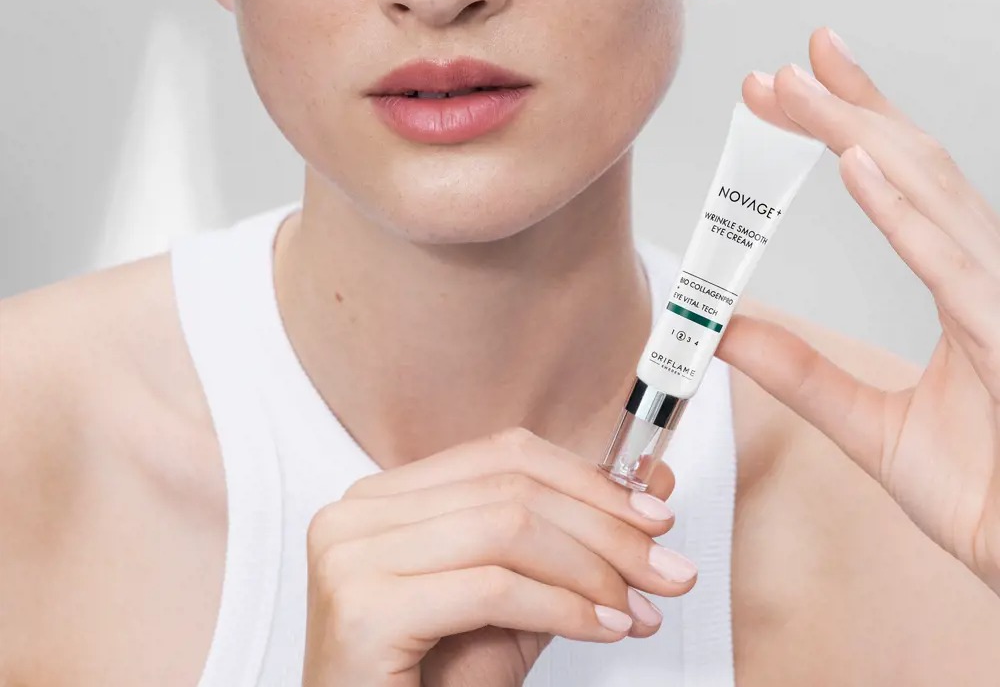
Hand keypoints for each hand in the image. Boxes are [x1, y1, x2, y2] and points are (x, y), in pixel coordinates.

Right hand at [300, 426, 696, 686]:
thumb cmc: (432, 685)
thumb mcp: (509, 604)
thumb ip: (565, 546)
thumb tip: (649, 490)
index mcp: (384, 496)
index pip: (501, 455)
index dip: (585, 479)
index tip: (652, 517)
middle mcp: (357, 511)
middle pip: (510, 488)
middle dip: (605, 529)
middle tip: (665, 568)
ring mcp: (351, 553)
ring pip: (507, 529)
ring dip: (591, 569)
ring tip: (636, 608)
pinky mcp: (363, 607)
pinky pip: (491, 588)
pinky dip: (563, 607)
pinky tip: (602, 627)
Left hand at [717, 26, 999, 594]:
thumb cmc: (990, 496)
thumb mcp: (872, 430)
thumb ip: (801, 375)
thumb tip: (723, 330)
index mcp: (962, 287)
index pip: (901, 184)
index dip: (853, 122)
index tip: (793, 82)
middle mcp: (988, 278)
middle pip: (911, 168)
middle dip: (843, 110)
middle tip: (778, 70)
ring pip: (930, 194)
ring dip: (859, 133)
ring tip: (797, 87)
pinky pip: (954, 265)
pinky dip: (904, 213)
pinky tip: (857, 162)